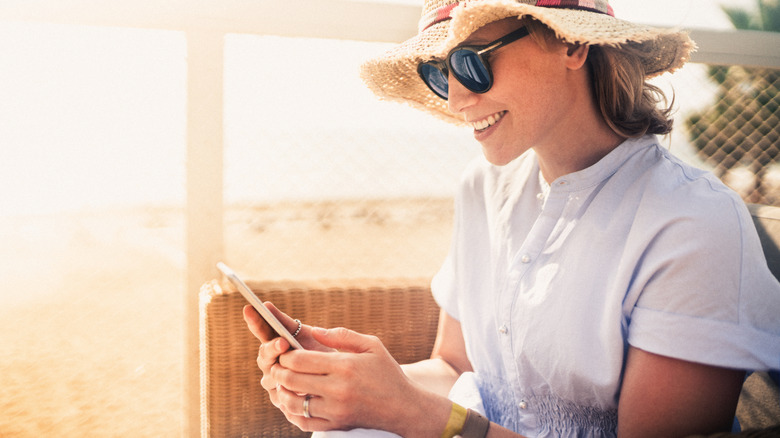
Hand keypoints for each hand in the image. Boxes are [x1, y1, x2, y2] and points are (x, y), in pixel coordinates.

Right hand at [242, 303, 331, 417]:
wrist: (337, 381)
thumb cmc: (320, 353)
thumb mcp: (307, 336)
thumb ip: (288, 324)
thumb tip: (266, 305)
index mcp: (275, 345)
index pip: (261, 332)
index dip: (255, 322)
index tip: (250, 308)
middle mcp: (270, 364)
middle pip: (263, 356)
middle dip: (272, 348)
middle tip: (283, 342)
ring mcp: (274, 384)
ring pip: (269, 378)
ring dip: (279, 372)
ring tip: (289, 367)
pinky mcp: (282, 402)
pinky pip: (280, 397)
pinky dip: (287, 392)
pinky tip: (298, 389)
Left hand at [270, 327, 427, 434]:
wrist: (404, 407)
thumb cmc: (387, 372)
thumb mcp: (372, 345)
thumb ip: (342, 335)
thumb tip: (314, 330)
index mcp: (345, 366)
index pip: (300, 359)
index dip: (285, 354)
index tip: (284, 350)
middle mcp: (338, 389)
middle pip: (291, 380)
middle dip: (278, 371)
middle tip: (277, 366)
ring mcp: (335, 410)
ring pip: (293, 403)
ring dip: (282, 392)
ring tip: (282, 383)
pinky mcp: (336, 425)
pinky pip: (304, 422)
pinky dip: (292, 412)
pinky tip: (292, 402)